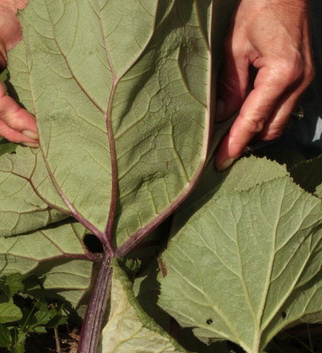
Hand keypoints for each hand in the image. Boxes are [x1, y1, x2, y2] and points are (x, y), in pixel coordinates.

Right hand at [0, 0, 38, 145]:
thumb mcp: (28, 43)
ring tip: (25, 139)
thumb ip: (29, 75)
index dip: (17, 121)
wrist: (5, 5)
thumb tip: (43, 117)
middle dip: (10, 132)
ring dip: (0, 133)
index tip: (38, 130)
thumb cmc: (21, 18)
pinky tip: (12, 130)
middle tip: (35, 140)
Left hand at [215, 0, 313, 170]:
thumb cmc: (259, 5)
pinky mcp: (304, 77)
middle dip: (246, 141)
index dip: (235, 143)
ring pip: (279, 122)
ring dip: (256, 130)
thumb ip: (229, 85)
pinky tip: (248, 115)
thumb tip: (220, 117)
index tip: (221, 162)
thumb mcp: (235, 45)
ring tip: (232, 134)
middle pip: (270, 129)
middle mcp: (299, 82)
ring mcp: (306, 80)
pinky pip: (284, 108)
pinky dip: (266, 116)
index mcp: (282, 74)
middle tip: (221, 150)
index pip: (254, 120)